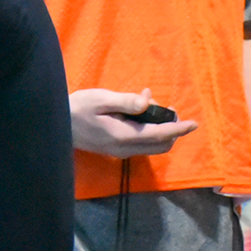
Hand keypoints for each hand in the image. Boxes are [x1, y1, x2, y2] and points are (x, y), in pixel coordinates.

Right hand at [69, 88, 198, 157]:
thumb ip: (126, 101)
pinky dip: (149, 131)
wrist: (57, 126)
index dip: (178, 128)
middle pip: (161, 145)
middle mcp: (126, 148)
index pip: (159, 135)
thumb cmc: (77, 108)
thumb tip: (148, 101)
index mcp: (124, 135)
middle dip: (172, 130)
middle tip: (168, 109)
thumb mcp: (101, 99)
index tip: (193, 123)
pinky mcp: (117, 150)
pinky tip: (140, 113)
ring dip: (161, 130)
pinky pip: (142, 144)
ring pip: (153, 146)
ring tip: (152, 107)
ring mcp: (121, 152)